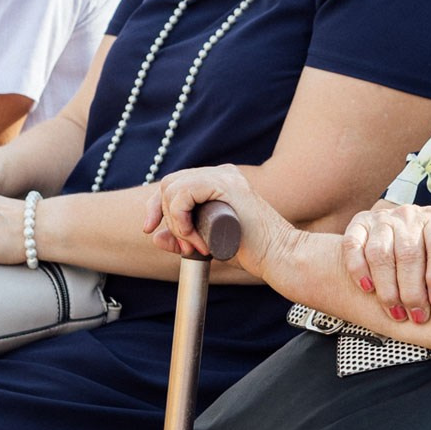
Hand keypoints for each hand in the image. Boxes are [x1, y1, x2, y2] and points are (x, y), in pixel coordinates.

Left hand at [142, 164, 290, 275]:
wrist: (280, 255)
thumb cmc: (252, 252)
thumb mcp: (208, 244)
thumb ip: (184, 239)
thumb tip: (155, 237)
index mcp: (218, 183)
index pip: (174, 185)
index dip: (156, 207)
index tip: (150, 229)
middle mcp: (221, 174)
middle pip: (169, 183)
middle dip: (163, 216)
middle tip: (185, 247)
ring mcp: (224, 177)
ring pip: (173, 188)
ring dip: (177, 223)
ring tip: (197, 245)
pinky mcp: (225, 185)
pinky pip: (182, 194)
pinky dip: (182, 220)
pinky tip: (199, 239)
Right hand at [343, 200, 430, 323]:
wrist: (389, 226)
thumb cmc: (430, 240)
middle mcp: (409, 215)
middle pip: (409, 254)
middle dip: (412, 291)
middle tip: (418, 317)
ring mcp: (382, 221)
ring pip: (381, 254)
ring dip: (387, 287)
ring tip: (395, 313)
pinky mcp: (357, 226)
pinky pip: (353, 247)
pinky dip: (358, 269)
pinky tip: (368, 290)